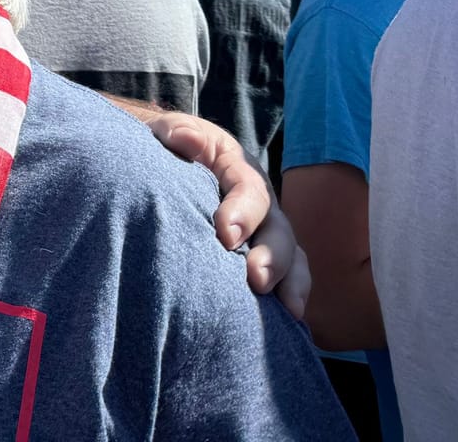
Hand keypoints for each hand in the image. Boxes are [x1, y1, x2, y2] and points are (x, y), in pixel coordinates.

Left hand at [147, 111, 309, 318]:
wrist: (164, 163)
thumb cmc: (167, 150)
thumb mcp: (169, 134)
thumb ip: (176, 134)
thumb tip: (185, 139)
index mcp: (239, 169)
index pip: (249, 189)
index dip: (242, 212)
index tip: (224, 235)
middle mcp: (261, 203)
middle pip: (278, 230)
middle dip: (272, 257)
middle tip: (257, 280)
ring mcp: (265, 232)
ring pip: (292, 258)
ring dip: (290, 282)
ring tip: (287, 309)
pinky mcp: (262, 257)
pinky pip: (289, 279)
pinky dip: (293, 297)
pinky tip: (290, 324)